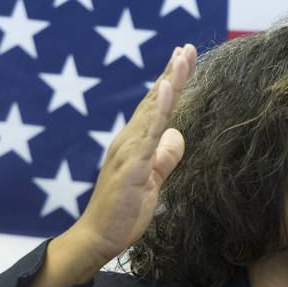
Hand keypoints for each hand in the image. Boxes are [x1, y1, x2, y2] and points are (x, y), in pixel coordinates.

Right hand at [12, 45, 196, 286]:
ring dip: (168, 83)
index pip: (156, 107)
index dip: (170, 83)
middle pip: (155, 101)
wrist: (100, 238)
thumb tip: (177, 135)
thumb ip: (165, 157)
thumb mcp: (153, 180)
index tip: (184, 59)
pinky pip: (147, 134)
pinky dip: (158, 111)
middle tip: (187, 48)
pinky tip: (168, 91)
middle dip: (172, 74)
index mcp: (135, 143)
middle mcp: (128, 140)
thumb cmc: (123, 211)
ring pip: (152, 111)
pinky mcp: (131, 166)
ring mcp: (128, 151)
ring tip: (181, 58)